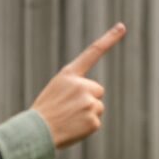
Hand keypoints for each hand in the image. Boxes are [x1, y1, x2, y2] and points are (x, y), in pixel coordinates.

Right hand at [30, 23, 125, 148]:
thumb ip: (75, 89)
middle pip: (98, 90)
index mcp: (69, 75)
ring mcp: (89, 102)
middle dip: (89, 98)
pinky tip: (73, 127)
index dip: (109, 39)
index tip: (122, 27)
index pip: (92, 53)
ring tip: (69, 118)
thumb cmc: (44, 111)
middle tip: (70, 107)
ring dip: (87, 113)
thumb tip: (93, 99)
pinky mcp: (94, 120)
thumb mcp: (56, 91)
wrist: (36, 132)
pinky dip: (87, 127)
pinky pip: (96, 122)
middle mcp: (81, 85)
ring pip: (98, 107)